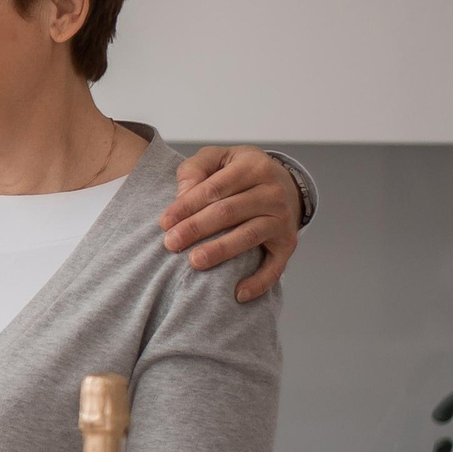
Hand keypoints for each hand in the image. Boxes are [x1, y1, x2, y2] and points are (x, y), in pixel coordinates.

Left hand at [160, 146, 300, 302]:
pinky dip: (259, 282)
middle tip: (170, 243)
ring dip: (220, 251)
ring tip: (194, 261)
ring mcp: (282, 219)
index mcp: (253, 166)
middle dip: (196, 228)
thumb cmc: (238, 171)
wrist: (283, 182)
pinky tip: (237, 294)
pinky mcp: (288, 243)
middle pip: (229, 212)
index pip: (214, 188)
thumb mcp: (217, 158)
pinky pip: (276, 266)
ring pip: (249, 236)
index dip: (187, 206)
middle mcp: (272, 192)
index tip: (164, 222)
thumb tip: (182, 194)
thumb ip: (195, 169)